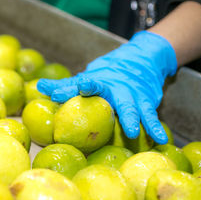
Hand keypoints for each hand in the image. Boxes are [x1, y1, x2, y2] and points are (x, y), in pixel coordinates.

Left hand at [37, 31, 177, 144]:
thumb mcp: (87, 78)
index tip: (57, 94)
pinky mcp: (146, 101)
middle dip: (95, 101)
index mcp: (97, 82)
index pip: (83, 85)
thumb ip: (65, 85)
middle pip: (109, 96)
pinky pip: (151, 116)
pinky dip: (156, 127)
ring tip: (131, 132)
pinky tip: (161, 139)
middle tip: (93, 111)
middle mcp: (114, 87)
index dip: (70, 89)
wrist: (140, 60)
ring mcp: (131, 94)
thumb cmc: (106, 76)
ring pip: (132, 107)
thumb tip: (39, 86)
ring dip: (132, 118)